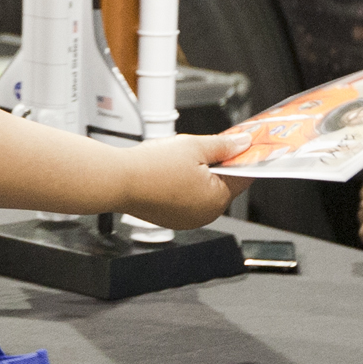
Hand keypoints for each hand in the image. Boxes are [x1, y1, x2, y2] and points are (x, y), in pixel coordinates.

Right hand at [123, 131, 253, 228]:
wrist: (118, 181)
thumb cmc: (152, 167)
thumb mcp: (195, 146)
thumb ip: (223, 145)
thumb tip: (243, 143)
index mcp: (217, 198)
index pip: (245, 175)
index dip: (245, 156)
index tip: (243, 144)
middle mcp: (206, 214)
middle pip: (225, 185)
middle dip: (219, 165)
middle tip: (207, 146)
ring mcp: (188, 220)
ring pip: (204, 192)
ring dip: (201, 176)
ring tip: (183, 159)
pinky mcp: (172, 219)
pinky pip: (187, 200)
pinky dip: (185, 186)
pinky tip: (171, 173)